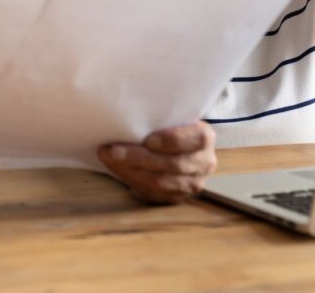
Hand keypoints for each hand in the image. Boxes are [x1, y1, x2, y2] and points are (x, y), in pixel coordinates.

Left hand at [97, 121, 216, 204]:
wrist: (172, 148)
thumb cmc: (167, 127)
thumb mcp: (170, 117)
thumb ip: (158, 117)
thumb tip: (124, 117)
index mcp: (205, 138)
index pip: (195, 139)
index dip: (171, 140)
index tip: (148, 139)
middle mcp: (204, 162)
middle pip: (172, 164)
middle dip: (139, 157)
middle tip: (112, 150)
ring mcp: (192, 183)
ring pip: (160, 182)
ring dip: (130, 171)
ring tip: (110, 159)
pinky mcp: (177, 197)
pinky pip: (152, 193)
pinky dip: (132, 181)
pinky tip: (117, 169)